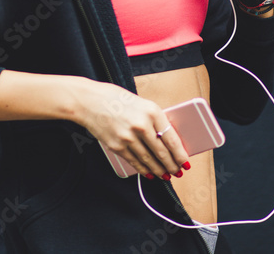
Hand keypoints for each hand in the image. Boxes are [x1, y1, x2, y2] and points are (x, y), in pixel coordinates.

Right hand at [74, 80, 188, 178]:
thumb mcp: (141, 103)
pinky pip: (134, 162)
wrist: (89, 101)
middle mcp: (142, 125)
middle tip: (177, 172)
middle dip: (171, 165)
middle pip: (162, 152)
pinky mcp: (117, 146)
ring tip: (166, 175)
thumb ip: (153, 119)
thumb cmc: (115, 99)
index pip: (171, 138)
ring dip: (159, 170)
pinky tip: (150, 174)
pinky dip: (144, 170)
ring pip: (149, 160)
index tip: (184, 162)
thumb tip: (167, 139)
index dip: (180, 154)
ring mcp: (128, 137)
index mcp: (152, 111)